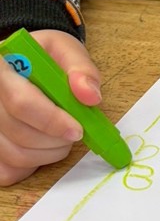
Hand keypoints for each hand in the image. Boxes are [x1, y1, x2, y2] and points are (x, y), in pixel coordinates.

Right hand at [0, 30, 101, 186]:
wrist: (28, 64)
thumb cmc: (45, 57)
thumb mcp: (65, 49)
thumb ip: (80, 68)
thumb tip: (90, 96)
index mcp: (2, 69)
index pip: (21, 103)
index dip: (52, 120)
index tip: (78, 129)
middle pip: (18, 132)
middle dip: (56, 139)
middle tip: (77, 131)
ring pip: (15, 155)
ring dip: (49, 153)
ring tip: (64, 136)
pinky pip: (8, 170)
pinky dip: (33, 165)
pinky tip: (44, 146)